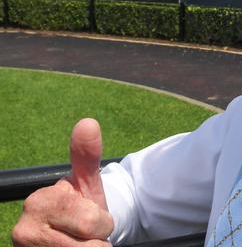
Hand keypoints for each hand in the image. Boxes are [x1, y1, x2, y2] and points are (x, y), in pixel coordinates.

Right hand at [12, 118, 113, 245]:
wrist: (73, 233)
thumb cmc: (81, 206)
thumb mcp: (87, 182)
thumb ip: (87, 155)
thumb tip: (88, 122)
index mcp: (37, 203)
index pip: (91, 222)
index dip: (102, 221)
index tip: (91, 215)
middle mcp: (23, 231)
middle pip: (87, 245)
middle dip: (97, 238)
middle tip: (87, 232)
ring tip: (81, 243)